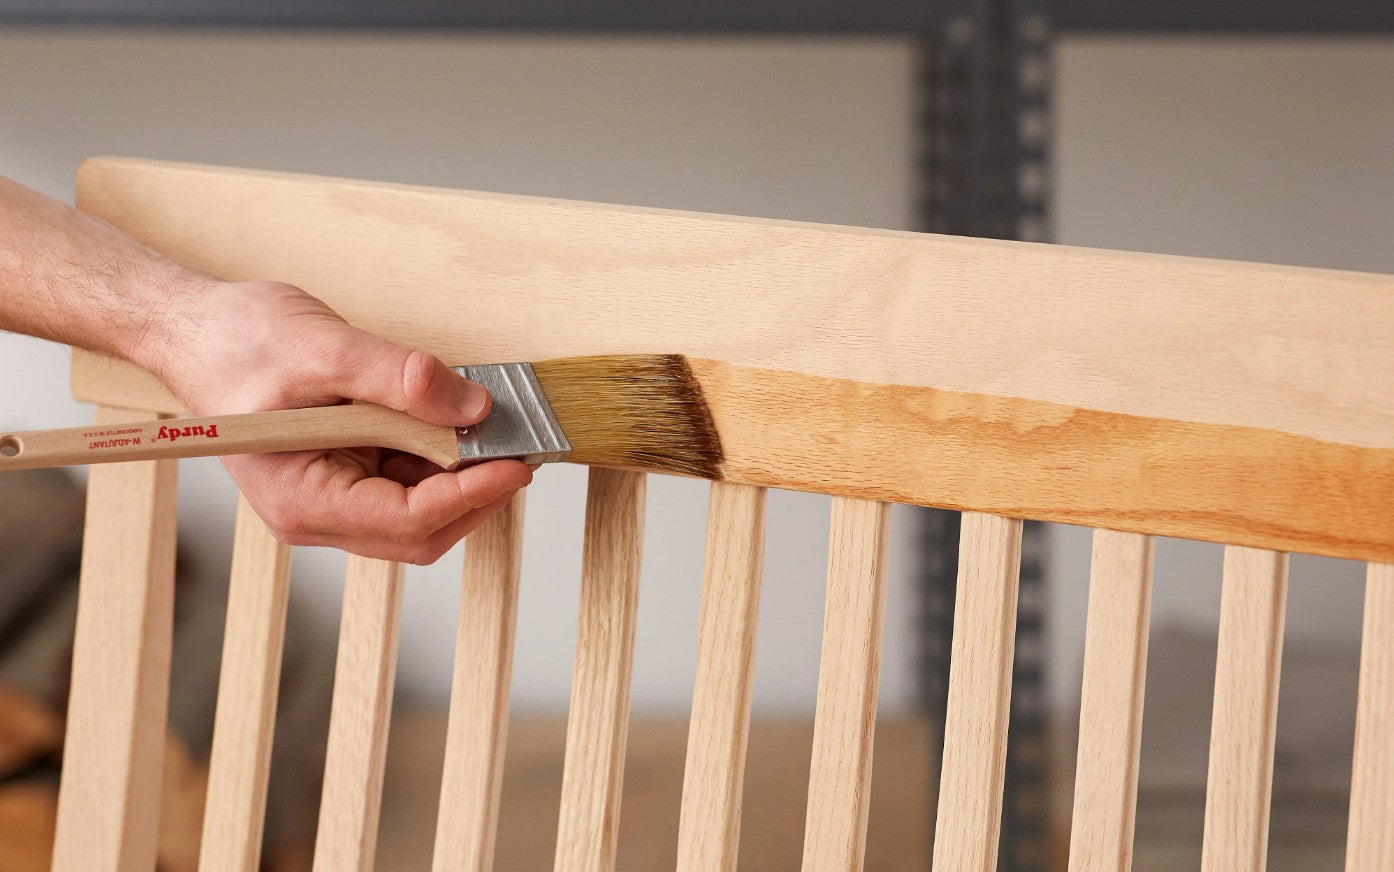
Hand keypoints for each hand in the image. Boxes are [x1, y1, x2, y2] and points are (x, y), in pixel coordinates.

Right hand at [148, 280, 531, 563]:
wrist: (198, 329)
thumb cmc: (238, 343)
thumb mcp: (324, 349)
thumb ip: (398, 380)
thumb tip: (470, 405)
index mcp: (301, 499)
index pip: (406, 521)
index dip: (470, 496)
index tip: (516, 463)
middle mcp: (317, 513)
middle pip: (420, 530)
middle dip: (477, 493)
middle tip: (522, 447)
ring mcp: (332, 499)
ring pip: (420, 511)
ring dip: (464, 477)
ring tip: (498, 431)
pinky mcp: (346, 475)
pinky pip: (408, 481)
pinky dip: (442, 458)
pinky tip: (461, 425)